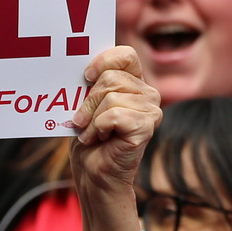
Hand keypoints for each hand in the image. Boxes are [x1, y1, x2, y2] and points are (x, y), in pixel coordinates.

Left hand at [71, 47, 161, 230]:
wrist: (94, 175)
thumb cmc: (89, 139)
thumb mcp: (86, 104)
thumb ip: (90, 84)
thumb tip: (80, 67)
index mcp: (135, 83)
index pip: (125, 55)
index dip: (104, 61)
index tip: (87, 77)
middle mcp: (148, 94)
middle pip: (111, 78)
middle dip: (88, 101)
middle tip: (83, 120)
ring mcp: (151, 110)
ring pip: (110, 97)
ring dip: (91, 119)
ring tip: (92, 133)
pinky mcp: (146, 127)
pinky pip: (113, 115)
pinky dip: (98, 128)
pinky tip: (100, 139)